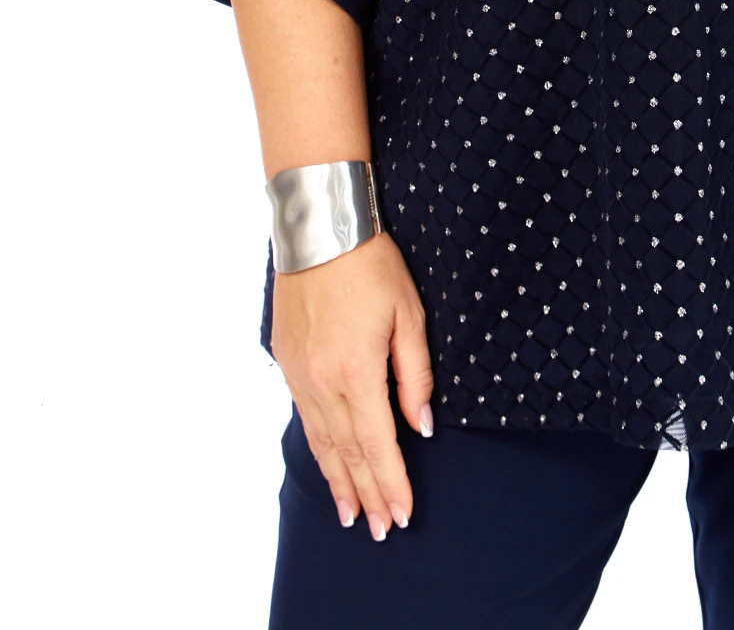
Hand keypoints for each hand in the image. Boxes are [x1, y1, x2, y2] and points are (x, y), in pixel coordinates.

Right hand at [270, 230, 434, 539]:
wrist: (320, 229)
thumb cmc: (371, 265)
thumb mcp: (409, 315)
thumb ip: (416, 375)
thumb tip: (420, 426)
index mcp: (357, 372)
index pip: (377, 445)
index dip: (391, 484)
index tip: (400, 515)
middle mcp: (322, 382)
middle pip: (347, 453)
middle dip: (366, 494)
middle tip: (378, 530)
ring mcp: (299, 374)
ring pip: (321, 442)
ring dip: (338, 480)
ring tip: (349, 513)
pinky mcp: (286, 362)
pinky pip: (305, 418)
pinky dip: (318, 448)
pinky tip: (327, 463)